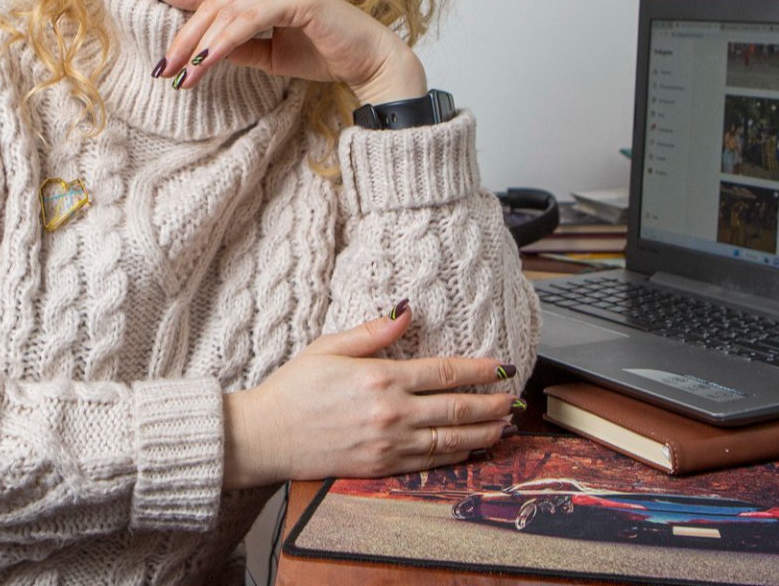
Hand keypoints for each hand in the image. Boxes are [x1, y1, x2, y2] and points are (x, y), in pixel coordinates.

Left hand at [159, 0, 426, 105]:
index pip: (216, 7)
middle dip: (185, 42)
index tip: (168, 67)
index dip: (187, 36)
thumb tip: (202, 53)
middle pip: (214, 7)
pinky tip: (206, 63)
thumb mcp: (270, 54)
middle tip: (164, 72)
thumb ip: (240, 47)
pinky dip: (223, 43)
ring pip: (227, 15)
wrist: (369, 61)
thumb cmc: (325, 54)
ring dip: (200, 48)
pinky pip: (248, 20)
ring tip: (183, 77)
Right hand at [222, 304, 519, 488]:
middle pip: (456, 407)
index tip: (500, 366)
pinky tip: (470, 449)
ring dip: (483, 432)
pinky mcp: (380, 468)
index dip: (478, 370)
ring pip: (450, 439)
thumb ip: (372, 332)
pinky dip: (456, 456)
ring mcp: (388, 444)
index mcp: (380, 377)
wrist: (264, 437)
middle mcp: (391, 412)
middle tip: (513, 399)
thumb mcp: (328, 347)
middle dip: (490, 403)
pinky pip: (429, 462)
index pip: (444, 372)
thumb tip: (406, 311)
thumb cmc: (291, 390)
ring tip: (504, 426)